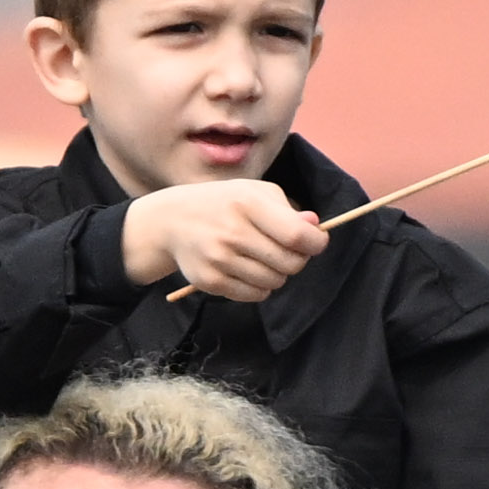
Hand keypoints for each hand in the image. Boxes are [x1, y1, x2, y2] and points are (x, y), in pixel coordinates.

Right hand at [120, 181, 326, 304]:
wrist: (173, 220)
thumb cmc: (224, 204)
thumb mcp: (255, 193)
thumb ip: (288, 209)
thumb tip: (316, 228)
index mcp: (248, 204)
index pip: (297, 236)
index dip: (315, 243)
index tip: (314, 242)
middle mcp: (232, 232)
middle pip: (290, 263)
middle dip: (297, 260)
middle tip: (285, 251)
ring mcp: (219, 259)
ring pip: (274, 282)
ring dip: (276, 274)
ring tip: (263, 259)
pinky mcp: (209, 280)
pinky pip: (254, 295)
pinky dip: (259, 287)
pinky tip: (248, 271)